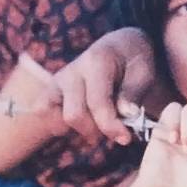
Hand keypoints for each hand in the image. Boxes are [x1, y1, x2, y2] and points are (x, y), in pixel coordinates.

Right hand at [55, 27, 160, 146]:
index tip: (126, 138)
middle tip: (114, 132)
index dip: (111, 126)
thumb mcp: (145, 71)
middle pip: (73, 115)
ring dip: (76, 128)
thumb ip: (134, 92)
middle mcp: (72, 70)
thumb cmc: (134, 62)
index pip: (97, 103)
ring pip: (52, 115)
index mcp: (97, 61)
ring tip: (97, 126)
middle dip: (95, 131)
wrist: (119, 48)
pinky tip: (80, 123)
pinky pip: (41, 110)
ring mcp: (58, 79)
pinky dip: (56, 123)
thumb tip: (126, 113)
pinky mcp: (51, 88)